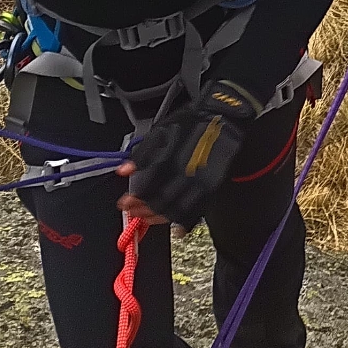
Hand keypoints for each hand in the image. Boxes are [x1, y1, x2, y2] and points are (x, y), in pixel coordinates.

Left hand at [118, 79, 260, 228]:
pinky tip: (176, 230)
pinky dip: (185, 224)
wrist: (223, 116)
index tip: (124, 202)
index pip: (147, 188)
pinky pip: (197, 212)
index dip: (134, 198)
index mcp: (171, 159)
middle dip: (143, 211)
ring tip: (147, 219)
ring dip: (159, 219)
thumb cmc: (192, 121)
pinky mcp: (213, 188)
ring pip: (176, 211)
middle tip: (132, 212)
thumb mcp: (162, 130)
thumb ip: (142, 154)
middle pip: (160, 202)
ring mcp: (200, 183)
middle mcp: (185, 174)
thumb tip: (124, 170)